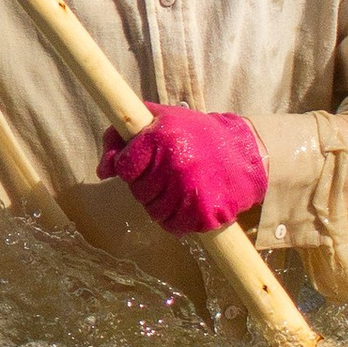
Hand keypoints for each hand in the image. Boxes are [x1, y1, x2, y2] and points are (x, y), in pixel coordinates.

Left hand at [97, 106, 266, 235]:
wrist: (245, 154)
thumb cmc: (196, 135)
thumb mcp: (159, 120)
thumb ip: (121, 136)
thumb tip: (102, 171)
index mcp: (161, 138)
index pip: (124, 167)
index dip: (131, 165)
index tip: (146, 160)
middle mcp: (174, 165)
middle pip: (137, 191)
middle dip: (147, 183)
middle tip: (168, 172)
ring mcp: (189, 192)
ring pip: (152, 211)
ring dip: (160, 203)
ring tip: (179, 186)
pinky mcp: (204, 214)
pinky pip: (172, 226)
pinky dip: (175, 220)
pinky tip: (187, 203)